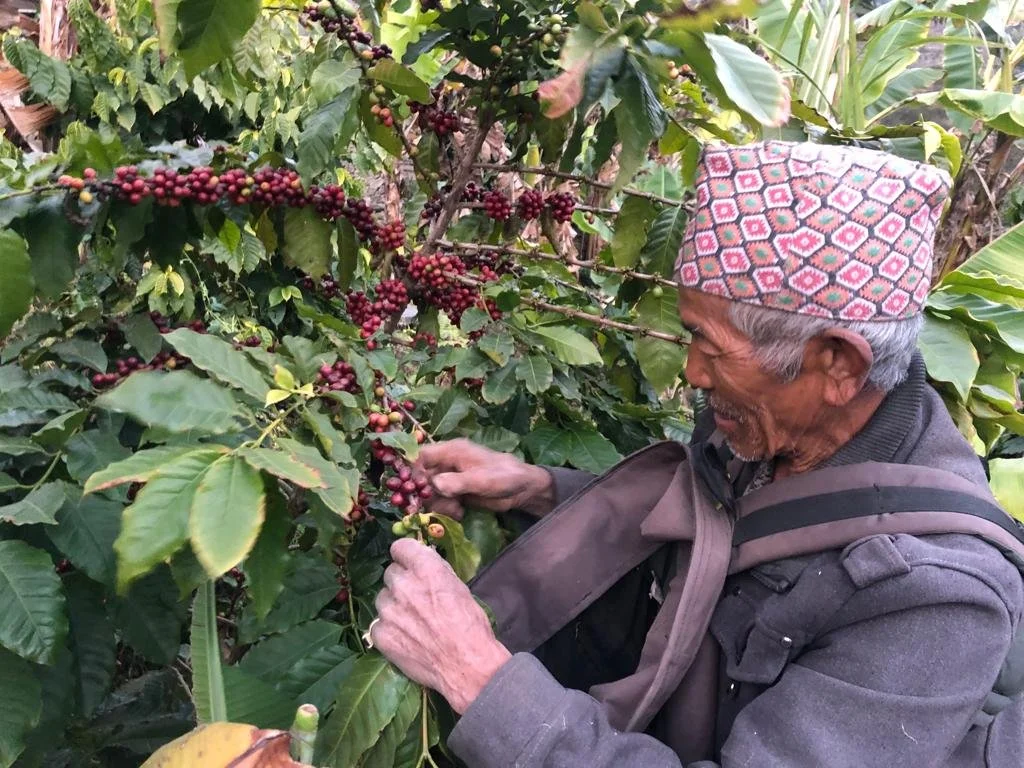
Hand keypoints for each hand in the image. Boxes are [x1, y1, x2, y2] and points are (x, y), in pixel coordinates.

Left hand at [370, 538, 511, 713]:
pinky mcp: (381, 634)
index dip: (406, 555)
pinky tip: (406, 638)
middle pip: (391, 573)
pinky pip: (379, 623)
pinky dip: (390, 629)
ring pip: (383, 598)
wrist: (466, 665)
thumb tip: (424, 565)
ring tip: (412, 621)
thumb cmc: (471, 626)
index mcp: (426, 568)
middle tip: (416, 598)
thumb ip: (436, 573)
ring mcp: (389, 610)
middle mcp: (403, 585)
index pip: (400, 547)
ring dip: (394, 605)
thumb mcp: (460, 588)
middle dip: (402, 582)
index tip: (410, 563)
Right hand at [414, 438, 553, 518]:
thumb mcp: (483, 480)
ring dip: (438, 505)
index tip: (413, 490)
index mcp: (452, 451)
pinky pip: (440, 502)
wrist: (522, 489)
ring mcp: (450, 479)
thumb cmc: (505, 476)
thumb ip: (458, 482)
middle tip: (433, 507)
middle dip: (425, 495)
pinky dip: (446, 510)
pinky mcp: (455, 493)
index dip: (412, 471)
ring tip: (456, 510)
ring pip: (429, 493)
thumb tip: (435, 485)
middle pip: (421, 478)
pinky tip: (460, 513)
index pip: (421, 455)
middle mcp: (446, 463)